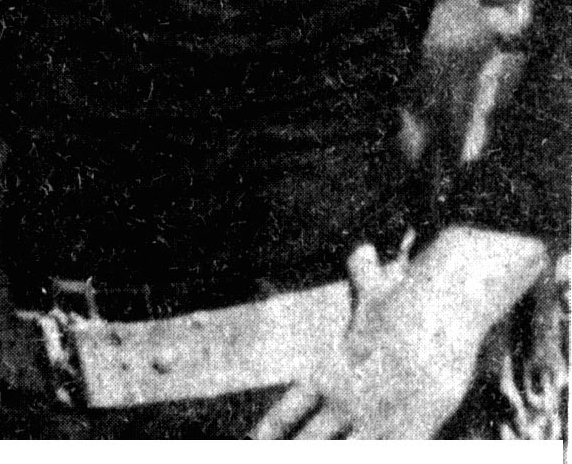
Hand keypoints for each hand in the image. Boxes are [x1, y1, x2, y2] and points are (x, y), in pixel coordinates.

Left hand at [254, 229, 547, 438]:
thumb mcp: (378, 292)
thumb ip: (363, 276)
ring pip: (341, 457)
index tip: (251, 443)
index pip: (288, 411)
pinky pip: (385, 459)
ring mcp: (376, 421)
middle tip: (263, 460)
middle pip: (307, 445)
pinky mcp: (410, 433)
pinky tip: (366, 462)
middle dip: (291, 455)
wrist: (439, 310)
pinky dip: (376, 462)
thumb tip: (362, 248)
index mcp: (330, 372)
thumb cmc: (410, 300)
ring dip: (332, 457)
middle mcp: (345, 401)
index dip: (269, 432)